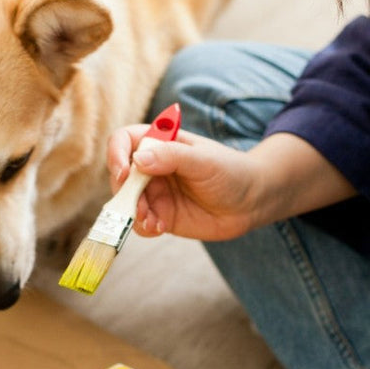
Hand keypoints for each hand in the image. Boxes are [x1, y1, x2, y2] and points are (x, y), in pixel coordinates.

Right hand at [106, 126, 263, 240]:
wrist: (252, 202)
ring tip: (153, 222)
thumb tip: (138, 160)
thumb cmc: (231, 171)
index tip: (124, 172)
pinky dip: (144, 226)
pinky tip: (161, 228)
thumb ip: (172, 157)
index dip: (117, 154)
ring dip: (133, 213)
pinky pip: (141, 222)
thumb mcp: (203, 160)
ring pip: (127, 202)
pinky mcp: (161, 215)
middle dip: (124, 192)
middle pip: (120, 175)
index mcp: (160, 143)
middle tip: (139, 207)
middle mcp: (152, 166)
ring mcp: (156, 192)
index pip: (124, 141)